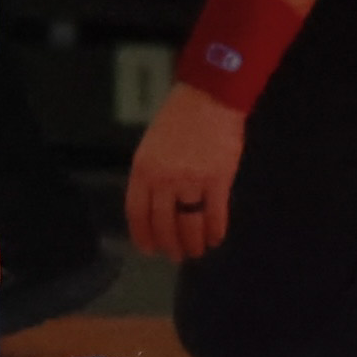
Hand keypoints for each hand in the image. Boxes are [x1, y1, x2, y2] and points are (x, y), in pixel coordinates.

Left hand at [125, 83, 245, 261]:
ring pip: (189, 223)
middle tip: (175, 256)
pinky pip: (215, 214)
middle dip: (169, 244)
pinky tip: (215, 239)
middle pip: (163, 222)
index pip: (137, 212)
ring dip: (193, 242)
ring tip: (196, 251)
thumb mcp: (150, 147)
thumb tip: (155, 205)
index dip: (143, 234)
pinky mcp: (218, 180)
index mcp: (142, 170)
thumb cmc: (176, 120)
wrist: (207, 100)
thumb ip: (150, 175)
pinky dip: (216, 230)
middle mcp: (163, 180)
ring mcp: (191, 181)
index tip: (148, 249)